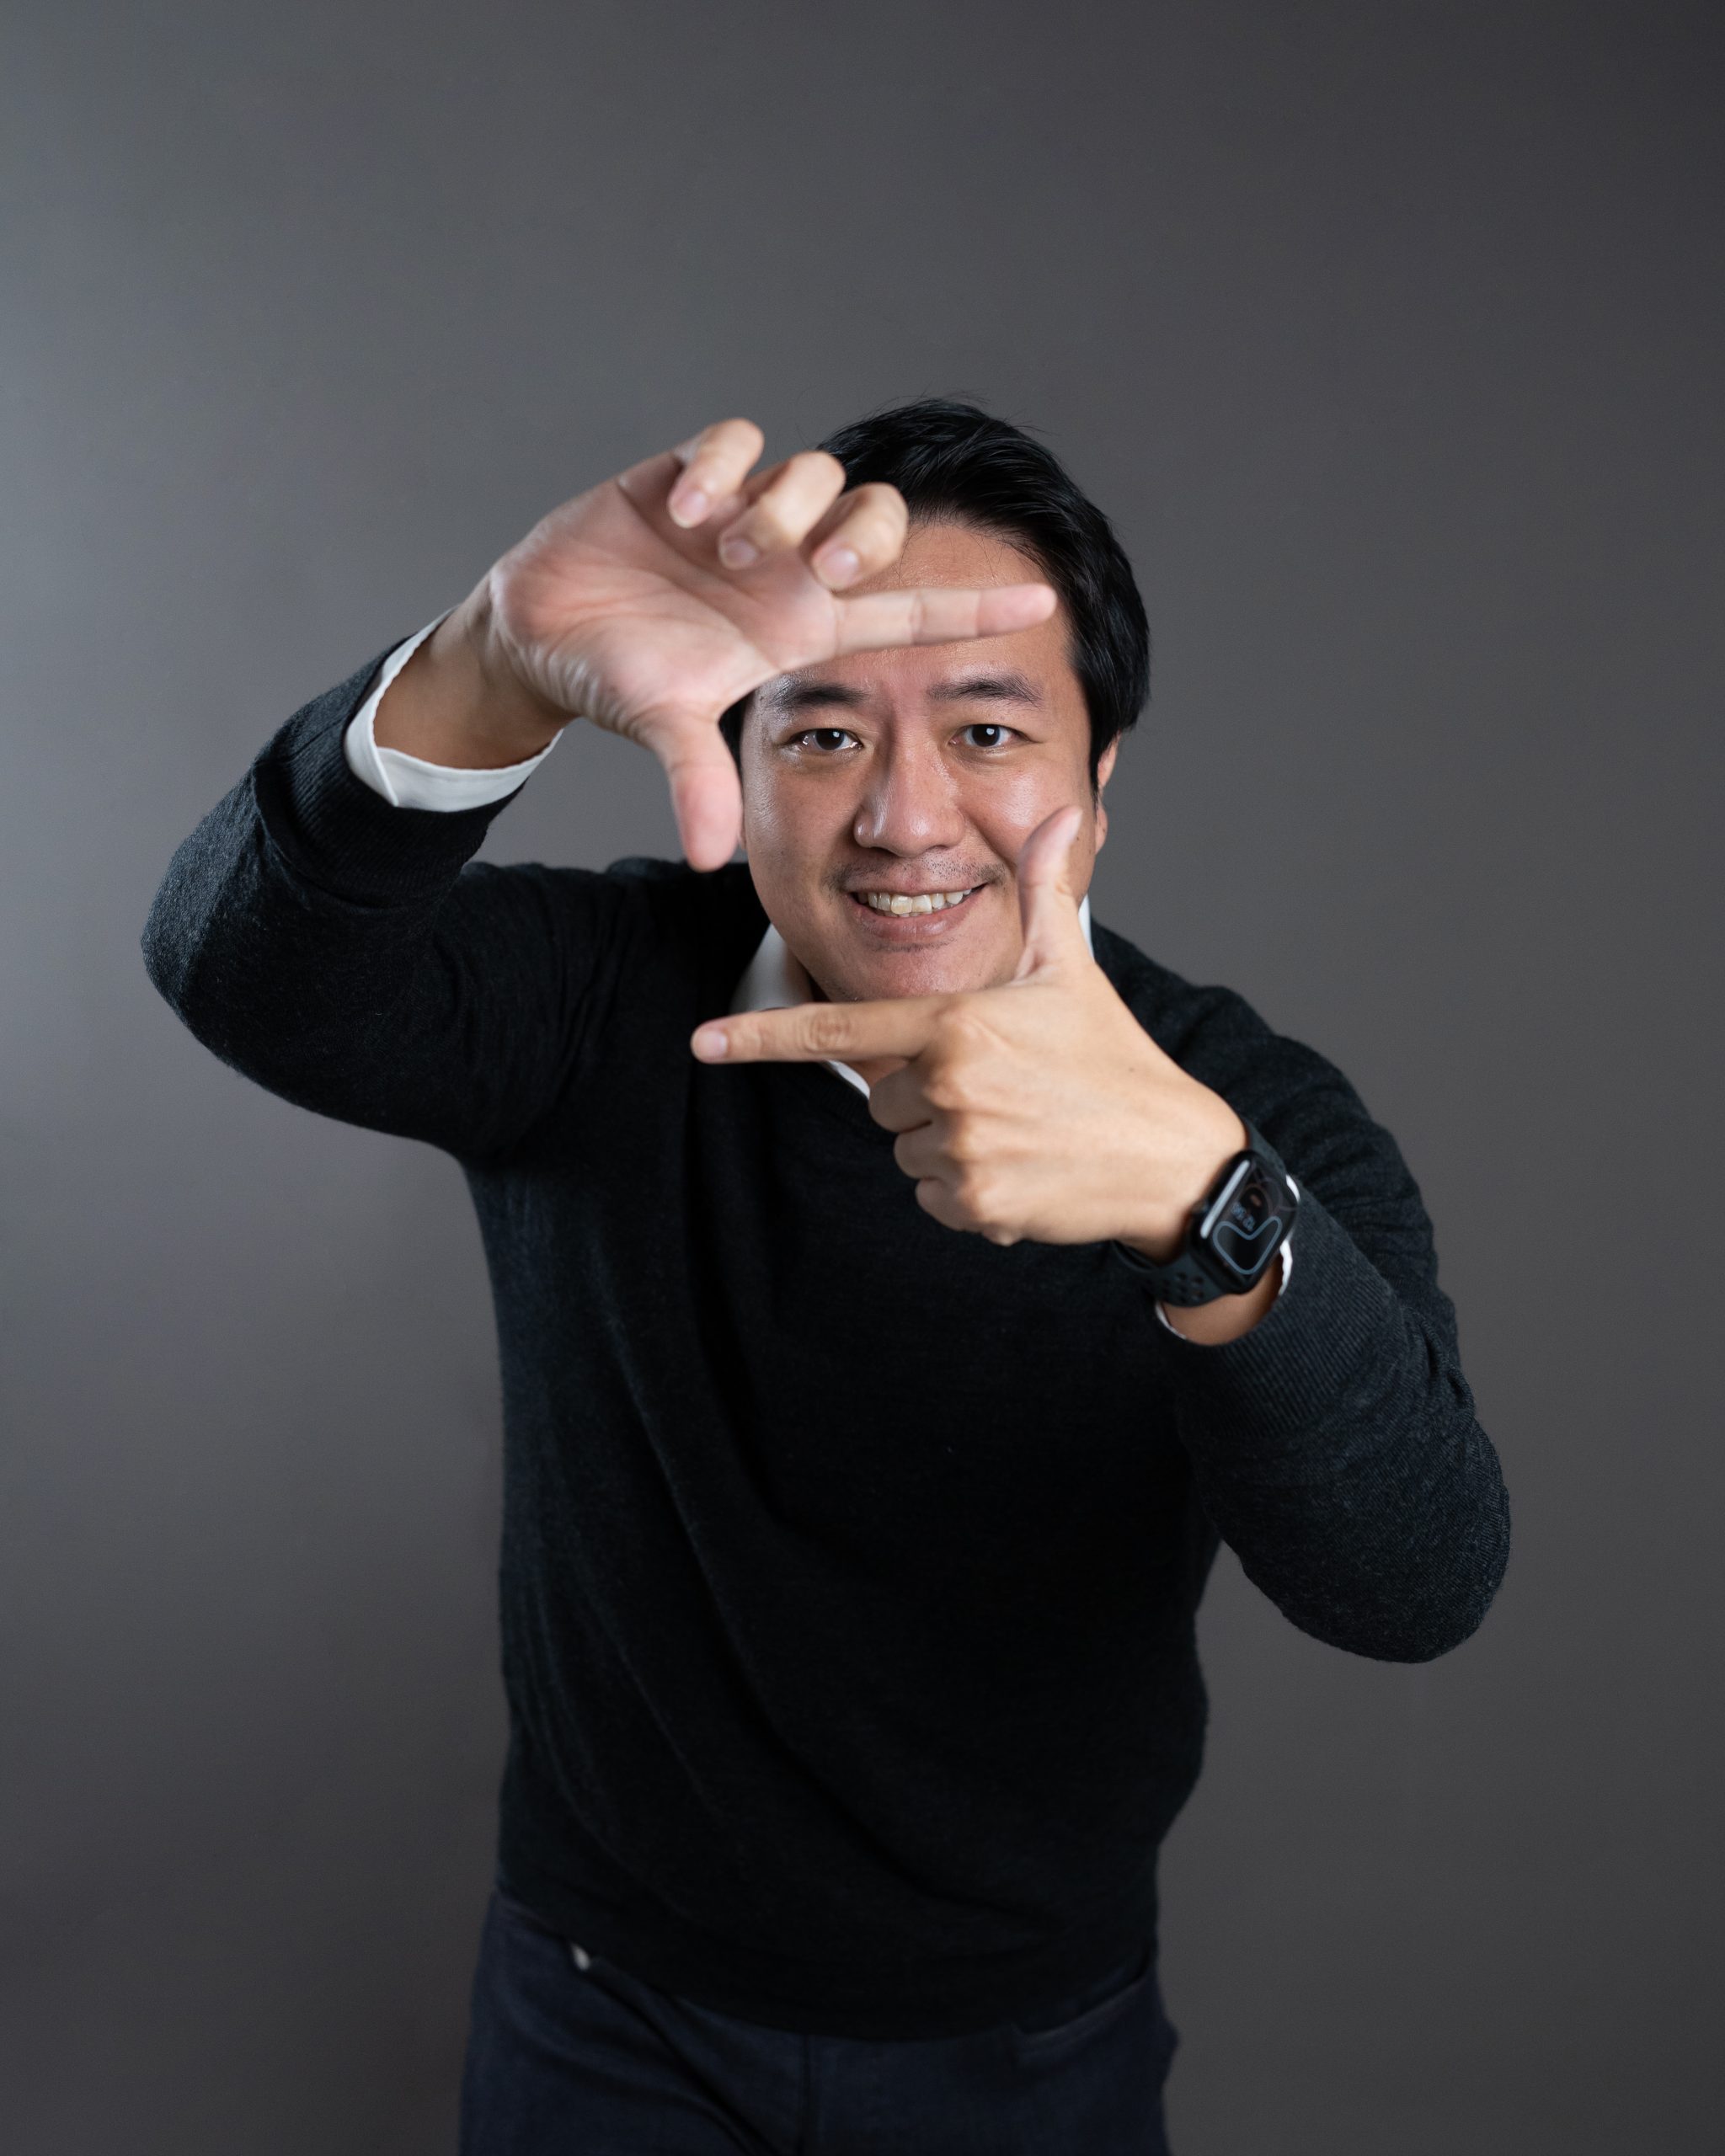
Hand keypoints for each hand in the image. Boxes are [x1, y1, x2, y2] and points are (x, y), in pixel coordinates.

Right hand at [392, 419, 1055, 868]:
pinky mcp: (690, 474)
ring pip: (813, 473)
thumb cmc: (614, 680)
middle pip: (877, 520)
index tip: (1045, 600)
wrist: (539, 637)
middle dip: (859, 532)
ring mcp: (742, 517)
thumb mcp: (662, 728)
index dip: (973, 608)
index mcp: (798, 626)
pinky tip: (679, 510)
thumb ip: (696, 779)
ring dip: (776, 505)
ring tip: (716, 545)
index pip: (907, 614)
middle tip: (808, 566)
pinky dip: (718, 467)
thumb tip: (710, 854)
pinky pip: (737, 442)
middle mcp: (785, 567)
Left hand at [691, 807, 1248, 1252]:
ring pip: (904, 1148)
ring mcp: (960, 1150)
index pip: (838, 1031)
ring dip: (945, 1144)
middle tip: (1000, 1088)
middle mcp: (947, 1086)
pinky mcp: (976, 1205)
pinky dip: (967, 1193)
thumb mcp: (1072, 970)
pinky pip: (931, 1198)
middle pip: (881, 1097)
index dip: (761, 1038)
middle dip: (925, 1094)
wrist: (1170, 1157)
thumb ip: (1044, 891)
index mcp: (956, 1023)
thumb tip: (1057, 813)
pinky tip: (1022, 1170)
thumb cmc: (1115, 1058)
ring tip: (1017, 1128)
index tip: (703, 1043)